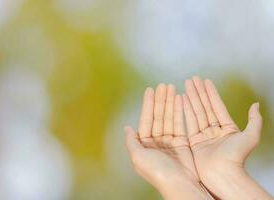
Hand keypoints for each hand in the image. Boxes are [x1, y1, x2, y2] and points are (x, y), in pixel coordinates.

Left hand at [125, 84, 208, 199]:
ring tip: (171, 87)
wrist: (179, 183)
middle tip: (163, 85)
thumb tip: (126, 127)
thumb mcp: (137, 157)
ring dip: (169, 102)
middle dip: (160, 100)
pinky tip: (179, 99)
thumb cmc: (156, 171)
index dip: (148, 105)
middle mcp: (156, 141)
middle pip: (158, 116)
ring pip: (168, 117)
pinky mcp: (182, 141)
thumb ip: (131, 142)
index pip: (146, 120)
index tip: (150, 90)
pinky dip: (179, 111)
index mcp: (144, 144)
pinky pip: (180, 123)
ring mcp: (169, 141)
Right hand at [183, 76, 272, 199]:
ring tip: (186, 85)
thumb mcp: (250, 136)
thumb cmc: (237, 157)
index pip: (217, 106)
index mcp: (227, 128)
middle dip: (199, 92)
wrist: (223, 174)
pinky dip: (185, 110)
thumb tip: (256, 104)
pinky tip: (181, 100)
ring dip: (191, 98)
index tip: (206, 81)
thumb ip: (254, 120)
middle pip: (205, 107)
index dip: (211, 93)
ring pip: (196, 112)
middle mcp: (214, 130)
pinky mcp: (193, 142)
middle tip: (192, 79)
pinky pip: (188, 123)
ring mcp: (203, 136)